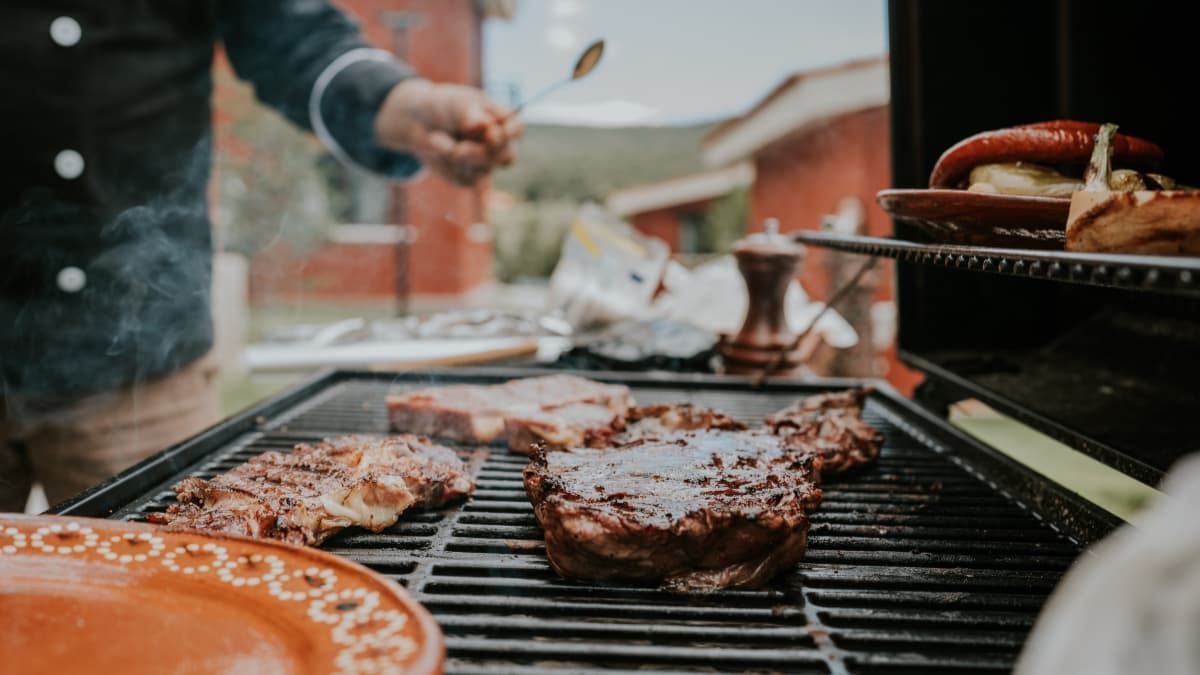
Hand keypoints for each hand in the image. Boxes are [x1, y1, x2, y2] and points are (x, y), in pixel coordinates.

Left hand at [374, 79, 521, 186]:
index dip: (509, 133)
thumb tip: (485, 126)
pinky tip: (437, 151)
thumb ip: (471, 114)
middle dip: (481, 154)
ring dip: (456, 155)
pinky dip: (447, 165)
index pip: (516, 128)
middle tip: (459, 150)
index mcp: (502, 120)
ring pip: (483, 169)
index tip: (492, 134)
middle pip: (507, 156)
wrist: (418, 121)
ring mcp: (486, 163)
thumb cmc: (443, 106)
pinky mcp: (469, 178)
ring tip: (436, 138)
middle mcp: (499, 144)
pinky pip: (465, 179)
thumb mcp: (456, 103)